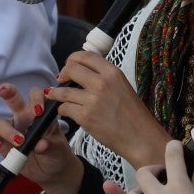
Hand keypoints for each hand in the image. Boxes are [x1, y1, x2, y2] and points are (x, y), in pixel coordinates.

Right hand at [0, 82, 77, 190]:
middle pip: (13, 99)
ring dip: (8, 131)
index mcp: (40, 114)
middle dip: (8, 92)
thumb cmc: (57, 154)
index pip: (36, 95)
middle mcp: (23, 118)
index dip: (36, 98)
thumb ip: (50, 145)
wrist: (52, 172)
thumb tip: (40, 145)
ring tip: (19, 142)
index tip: (39, 110)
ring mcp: (11, 130)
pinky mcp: (1, 144)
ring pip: (0, 122)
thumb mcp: (58, 149)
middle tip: (4, 91)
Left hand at [48, 51, 170, 167]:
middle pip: (71, 69)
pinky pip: (64, 108)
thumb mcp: (123, 86)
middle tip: (60, 80)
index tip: (69, 66)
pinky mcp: (85, 116)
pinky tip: (66, 111)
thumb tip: (82, 72)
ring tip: (53, 95)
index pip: (85, 56)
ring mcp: (92, 100)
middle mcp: (102, 82)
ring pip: (63, 91)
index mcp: (113, 72)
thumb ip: (104, 77)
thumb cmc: (133, 115)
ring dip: (55, 93)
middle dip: (62, 74)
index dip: (72, 59)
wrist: (141, 137)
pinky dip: (62, 109)